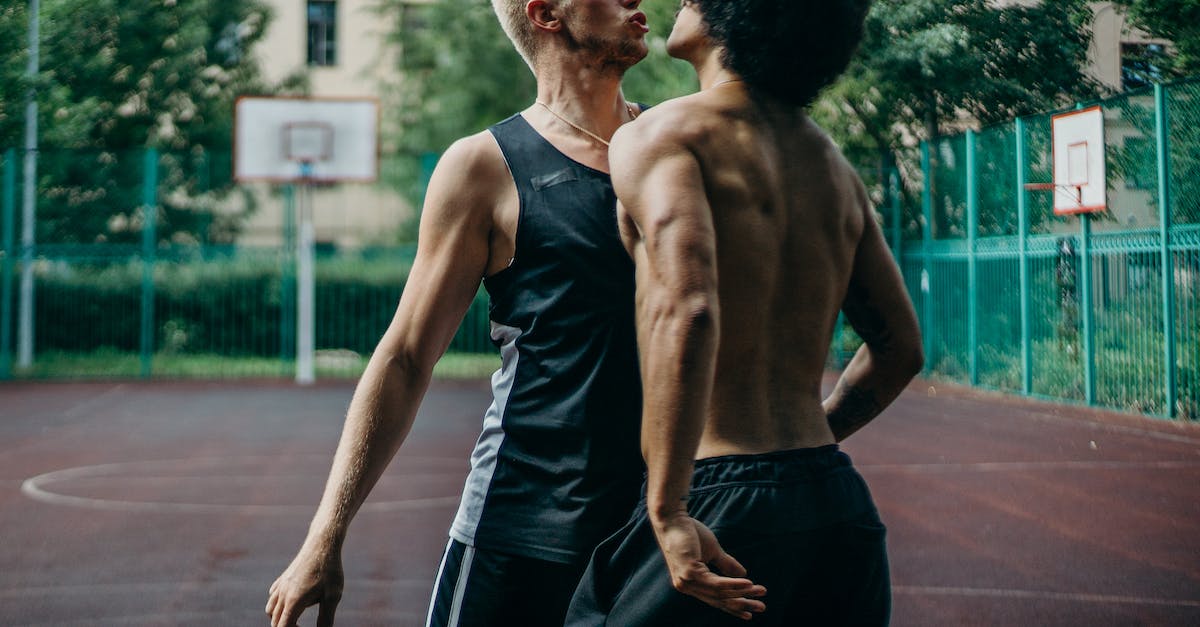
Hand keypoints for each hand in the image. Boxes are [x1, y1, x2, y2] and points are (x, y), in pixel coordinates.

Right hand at [266, 547, 343, 626]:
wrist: (322, 543)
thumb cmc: (329, 570)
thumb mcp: (332, 596)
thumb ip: (326, 618)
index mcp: (293, 601)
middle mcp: (283, 594)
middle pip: (275, 621)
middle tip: (302, 626)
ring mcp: (281, 585)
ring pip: (271, 609)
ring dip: (279, 617)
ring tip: (296, 616)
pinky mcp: (283, 577)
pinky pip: (273, 596)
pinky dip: (277, 604)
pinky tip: (291, 601)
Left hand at [652, 514, 766, 619]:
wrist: (673, 518)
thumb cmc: (690, 533)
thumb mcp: (713, 551)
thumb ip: (726, 564)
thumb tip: (744, 575)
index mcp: (691, 584)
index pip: (714, 600)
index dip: (733, 607)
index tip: (749, 615)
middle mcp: (687, 586)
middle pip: (719, 601)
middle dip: (742, 605)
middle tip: (762, 607)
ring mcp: (687, 580)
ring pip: (720, 593)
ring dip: (743, 593)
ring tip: (760, 590)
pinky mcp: (690, 572)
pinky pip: (716, 583)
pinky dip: (733, 584)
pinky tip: (748, 584)